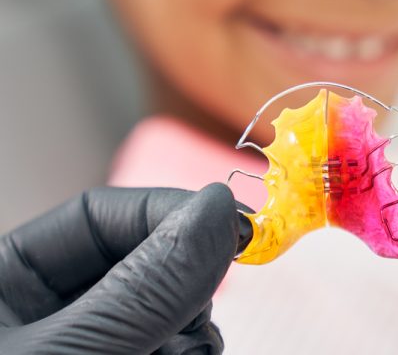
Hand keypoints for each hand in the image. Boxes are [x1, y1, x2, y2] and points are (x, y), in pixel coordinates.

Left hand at [0, 183, 252, 353]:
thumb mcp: (69, 353)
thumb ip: (144, 285)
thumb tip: (220, 206)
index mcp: (3, 285)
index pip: (96, 215)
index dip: (165, 210)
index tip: (226, 223)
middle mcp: (45, 313)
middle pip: (136, 261)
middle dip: (184, 275)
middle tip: (211, 294)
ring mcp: (84, 345)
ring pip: (160, 307)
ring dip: (193, 320)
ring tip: (197, 347)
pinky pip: (167, 346)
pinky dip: (188, 350)